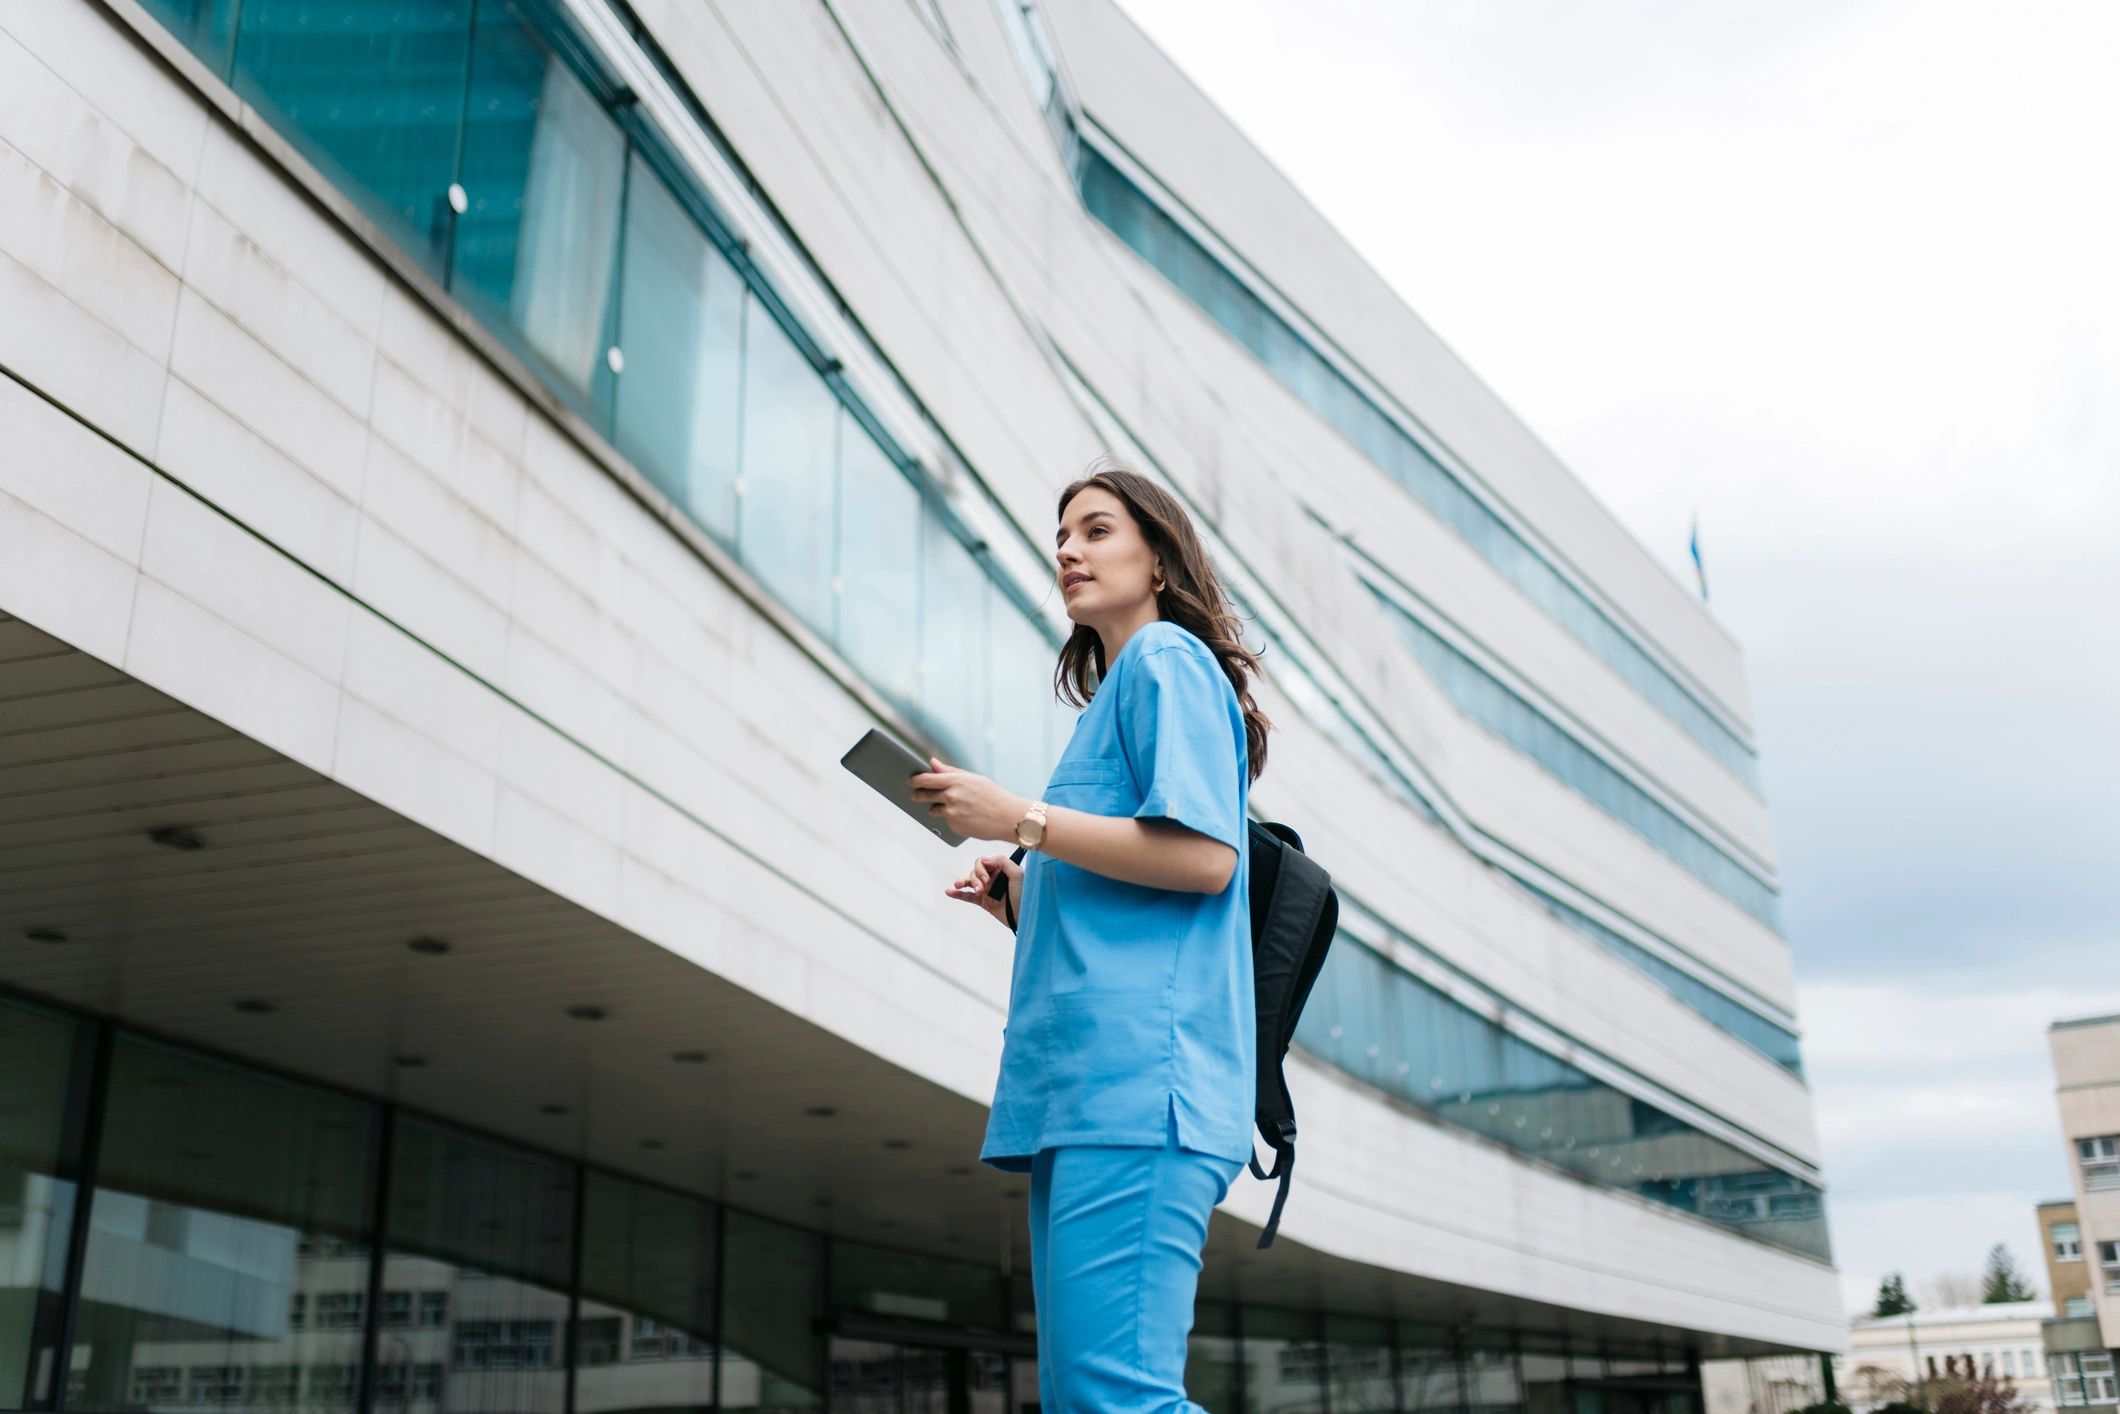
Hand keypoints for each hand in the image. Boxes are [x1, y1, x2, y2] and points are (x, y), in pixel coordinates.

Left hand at [907, 756, 1027, 842]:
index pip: (926, 779)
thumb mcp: (973, 778)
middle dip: (919, 795)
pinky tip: (966, 817)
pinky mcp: (954, 826)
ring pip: (933, 810)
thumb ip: (950, 771)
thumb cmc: (993, 796)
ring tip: (955, 807)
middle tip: (918, 795)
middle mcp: (951, 796)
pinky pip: (946, 821)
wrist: (1007, 817)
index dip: (915, 780)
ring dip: (937, 808)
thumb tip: (933, 763)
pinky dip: (952, 819)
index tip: (910, 781)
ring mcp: (952, 813)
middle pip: (923, 795)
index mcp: (955, 781)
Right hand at [946, 853, 1024, 929]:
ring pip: (969, 882)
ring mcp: (987, 890)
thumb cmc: (1025, 894)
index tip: (986, 878)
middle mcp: (993, 877)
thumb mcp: (1017, 874)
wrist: (1025, 916)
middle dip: (975, 878)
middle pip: (975, 871)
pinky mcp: (984, 902)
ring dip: (963, 882)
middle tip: (982, 888)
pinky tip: (949, 892)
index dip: (981, 869)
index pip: (983, 862)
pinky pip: (968, 896)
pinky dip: (958, 894)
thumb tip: (984, 859)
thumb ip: (1002, 861)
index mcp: (1001, 869)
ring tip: (959, 886)